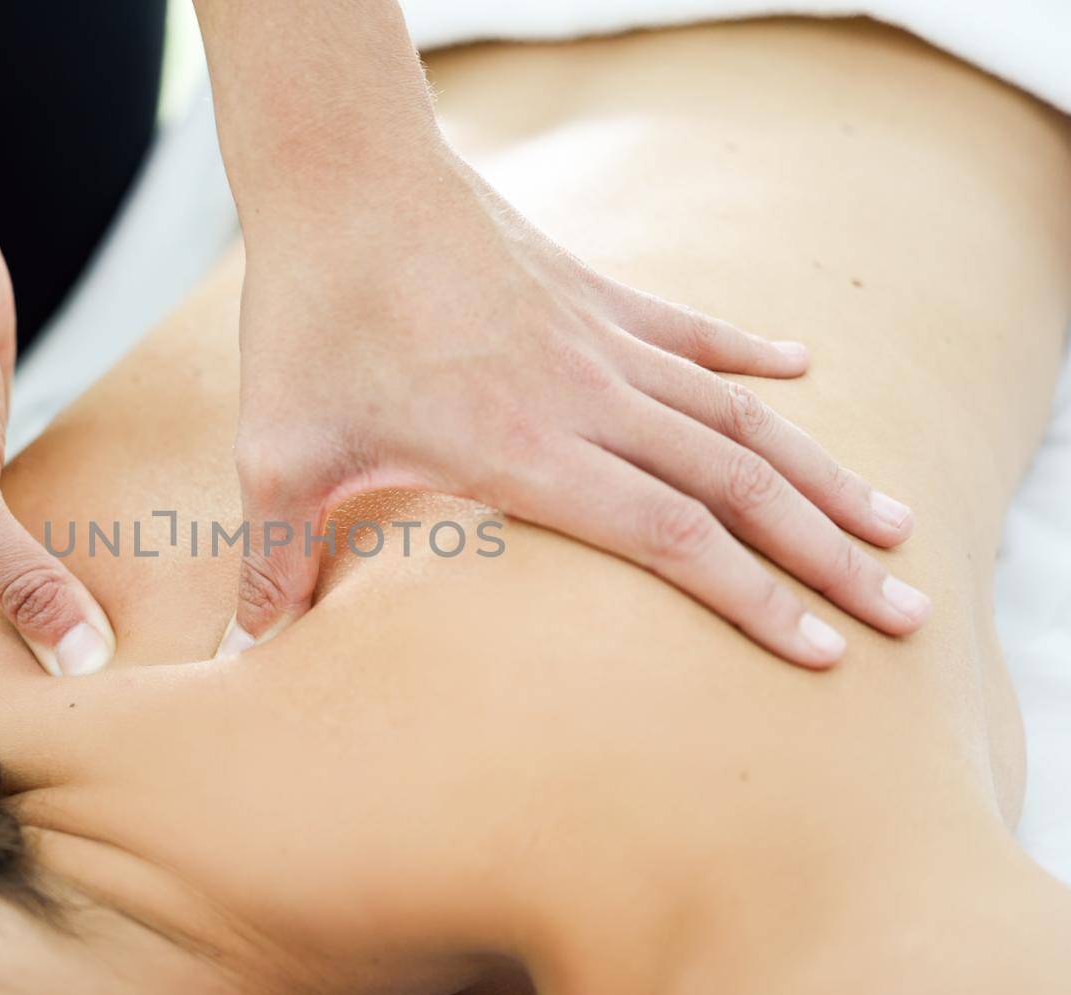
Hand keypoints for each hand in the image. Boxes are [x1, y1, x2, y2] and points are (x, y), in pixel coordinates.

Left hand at [218, 149, 926, 668]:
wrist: (343, 175)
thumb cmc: (310, 317)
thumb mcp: (278, 452)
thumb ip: (276, 561)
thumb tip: (246, 660)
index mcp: (527, 450)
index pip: (667, 539)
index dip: (749, 599)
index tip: (820, 652)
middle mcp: (589, 398)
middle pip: (735, 485)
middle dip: (826, 555)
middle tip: (905, 609)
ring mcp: (601, 338)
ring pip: (738, 415)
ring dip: (818, 470)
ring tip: (893, 520)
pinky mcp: (592, 290)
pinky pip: (692, 331)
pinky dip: (750, 356)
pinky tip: (803, 372)